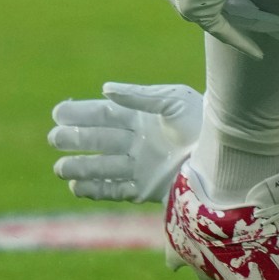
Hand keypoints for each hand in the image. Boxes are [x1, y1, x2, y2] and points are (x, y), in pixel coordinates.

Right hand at [49, 82, 203, 202]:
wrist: (224, 152)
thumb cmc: (201, 119)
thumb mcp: (172, 100)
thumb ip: (139, 96)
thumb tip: (105, 89)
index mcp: (140, 116)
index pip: (104, 114)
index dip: (81, 113)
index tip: (58, 113)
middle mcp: (136, 141)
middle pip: (98, 140)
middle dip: (75, 140)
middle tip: (54, 138)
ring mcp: (139, 165)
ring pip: (102, 166)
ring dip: (81, 167)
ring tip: (59, 167)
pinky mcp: (145, 187)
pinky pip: (114, 189)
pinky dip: (95, 189)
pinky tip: (76, 187)